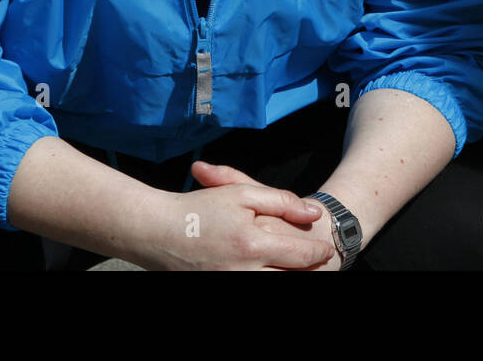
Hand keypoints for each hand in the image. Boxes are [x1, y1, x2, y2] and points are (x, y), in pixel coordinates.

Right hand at [135, 162, 333, 270]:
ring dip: (287, 276)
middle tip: (317, 263)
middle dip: (308, 271)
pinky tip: (267, 270)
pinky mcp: (218, 289)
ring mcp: (230, 283)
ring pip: (272, 285)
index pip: (301, 256)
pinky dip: (264, 279)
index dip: (318, 253)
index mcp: (252, 244)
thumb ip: (282, 201)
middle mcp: (243, 272)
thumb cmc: (200, 208)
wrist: (156, 231)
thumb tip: (313, 214)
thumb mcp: (242, 193)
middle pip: (290, 277)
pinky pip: (251, 290)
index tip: (326, 249)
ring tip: (295, 268)